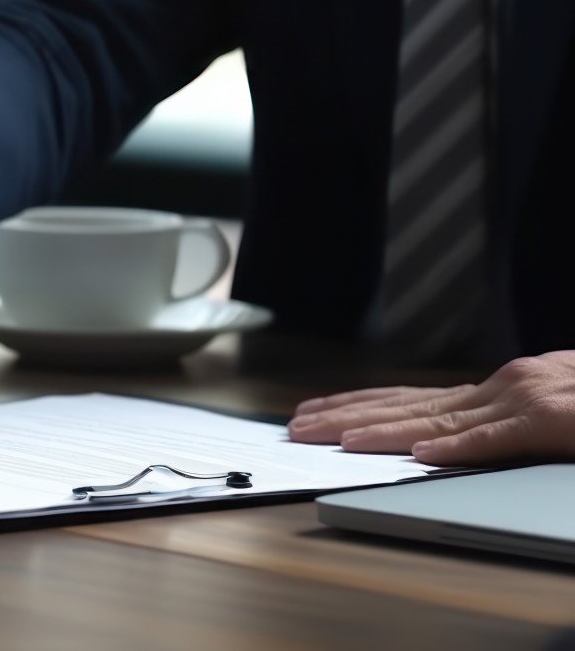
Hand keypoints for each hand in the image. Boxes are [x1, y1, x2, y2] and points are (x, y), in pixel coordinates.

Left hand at [288, 351, 574, 464]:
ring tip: (335, 440)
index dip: (359, 405)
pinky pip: (502, 438)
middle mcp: (505, 386)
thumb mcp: (549, 413)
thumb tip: (444, 443)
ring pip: (442, 421)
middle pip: (410, 404)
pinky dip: (461, 448)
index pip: (413, 398)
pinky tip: (421, 457)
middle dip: (348, 415)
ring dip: (384, 432)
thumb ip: (503, 424)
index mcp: (500, 388)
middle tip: (295, 428)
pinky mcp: (560, 421)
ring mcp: (531, 398)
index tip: (314, 413)